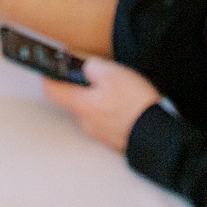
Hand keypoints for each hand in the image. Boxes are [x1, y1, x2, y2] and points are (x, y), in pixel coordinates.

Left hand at [42, 58, 159, 151]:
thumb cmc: (134, 104)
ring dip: (101, 100)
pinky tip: (128, 106)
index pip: (51, 90)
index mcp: (81, 104)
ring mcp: (100, 133)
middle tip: (101, 77)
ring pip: (93, 111)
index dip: (48, 76)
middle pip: (75, 100)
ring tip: (121, 92)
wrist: (158, 136)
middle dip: (84, 87)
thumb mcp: (112, 73)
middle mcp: (86, 122)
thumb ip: (92, 67)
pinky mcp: (115, 140)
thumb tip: (85, 67)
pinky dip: (113, 112)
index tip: (49, 67)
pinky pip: (108, 121)